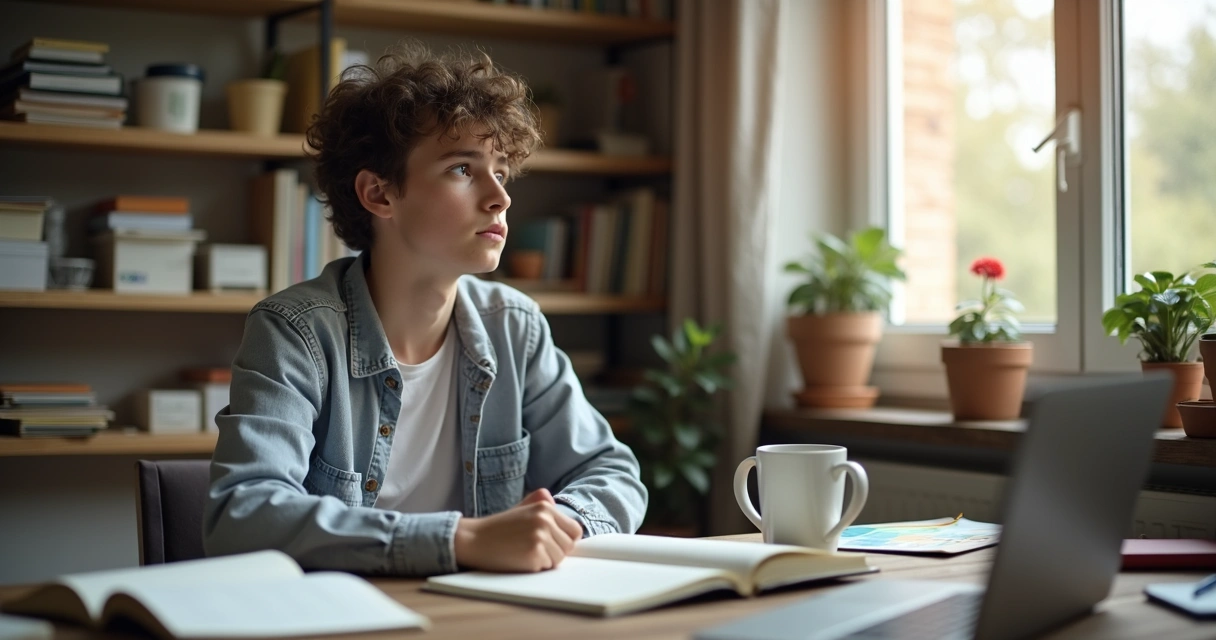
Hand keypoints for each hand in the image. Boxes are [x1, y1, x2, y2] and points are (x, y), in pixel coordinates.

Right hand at [453, 488, 582, 571]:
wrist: (473, 539)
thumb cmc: (497, 528)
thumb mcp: (521, 508)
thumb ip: (540, 503)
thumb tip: (553, 499)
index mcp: (544, 507)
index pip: (575, 530)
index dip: (565, 540)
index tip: (554, 544)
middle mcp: (545, 519)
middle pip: (569, 546)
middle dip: (556, 552)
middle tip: (534, 549)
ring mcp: (540, 536)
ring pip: (559, 558)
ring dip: (545, 561)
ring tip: (525, 552)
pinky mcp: (534, 553)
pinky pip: (546, 567)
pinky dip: (535, 567)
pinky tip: (520, 558)